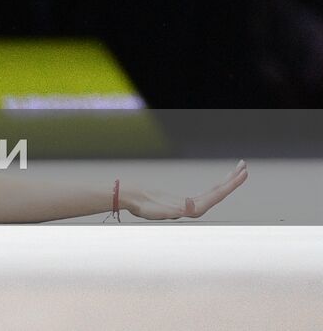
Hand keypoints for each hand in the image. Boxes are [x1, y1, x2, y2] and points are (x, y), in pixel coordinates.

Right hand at [123, 160, 247, 219]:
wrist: (131, 201)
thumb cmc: (143, 205)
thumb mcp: (159, 208)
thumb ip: (177, 209)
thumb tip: (192, 205)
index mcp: (193, 209)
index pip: (217, 194)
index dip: (231, 184)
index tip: (242, 173)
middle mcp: (195, 207)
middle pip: (220, 192)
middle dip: (233, 180)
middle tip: (244, 165)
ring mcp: (191, 204)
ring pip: (215, 192)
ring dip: (227, 182)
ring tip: (237, 170)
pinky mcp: (185, 201)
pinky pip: (208, 192)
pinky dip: (217, 185)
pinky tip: (220, 184)